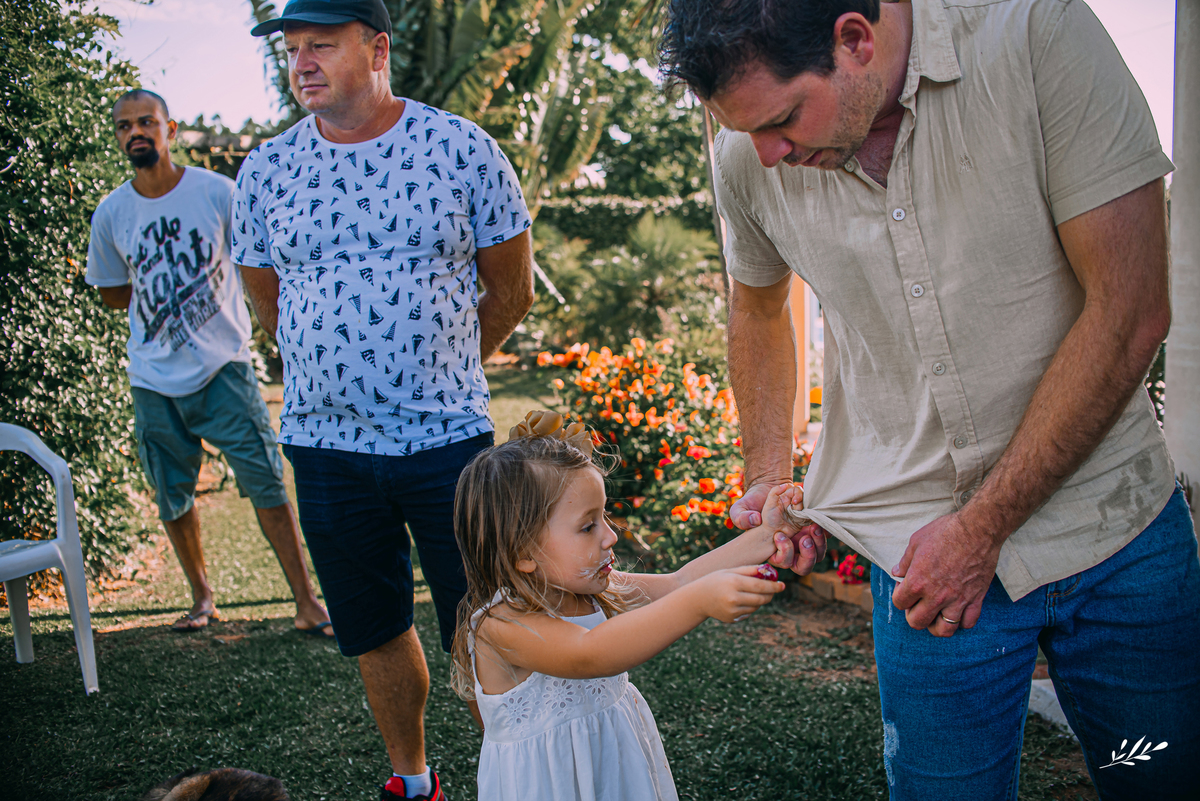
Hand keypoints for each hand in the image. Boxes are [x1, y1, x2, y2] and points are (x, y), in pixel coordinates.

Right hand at [694, 565, 784, 623]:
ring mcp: (732, 610)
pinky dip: (750, 606)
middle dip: (770, 594)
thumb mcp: (730, 571)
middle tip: (774, 589)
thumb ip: (749, 570)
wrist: (697, 598)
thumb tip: (769, 571)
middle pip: (761, 598)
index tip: (782, 585)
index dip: (774, 586)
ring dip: (760, 599)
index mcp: (733, 582)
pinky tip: (741, 600)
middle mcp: (733, 598)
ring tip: (752, 592)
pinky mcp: (732, 619)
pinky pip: (748, 612)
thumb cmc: (716, 580)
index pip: (760, 586)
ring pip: (756, 606)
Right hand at [733, 481, 827, 575]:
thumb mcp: (739, 510)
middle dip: (808, 555)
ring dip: (819, 543)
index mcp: (775, 551)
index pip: (785, 563)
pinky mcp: (813, 527)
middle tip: (805, 539)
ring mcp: (804, 539)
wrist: (768, 489)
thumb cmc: (752, 503)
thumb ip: (741, 517)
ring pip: (818, 554)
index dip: (786, 554)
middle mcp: (791, 549)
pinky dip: (826, 532)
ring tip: (813, 527)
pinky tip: (818, 520)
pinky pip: (826, 537)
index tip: (780, 535)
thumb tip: (756, 520)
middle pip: (805, 566)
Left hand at [890, 512, 1002, 636]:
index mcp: (917, 582)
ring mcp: (957, 600)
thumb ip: (905, 562)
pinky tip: (957, 611)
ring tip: (935, 614)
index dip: (899, 596)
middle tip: (917, 604)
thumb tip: (897, 573)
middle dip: (913, 615)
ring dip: (936, 625)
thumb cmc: (945, 532)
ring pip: (944, 630)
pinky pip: (968, 623)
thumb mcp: (916, 541)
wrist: (977, 530)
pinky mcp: (976, 599)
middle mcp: (936, 596)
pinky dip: (961, 621)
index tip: (904, 588)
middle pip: (917, 622)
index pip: (899, 603)